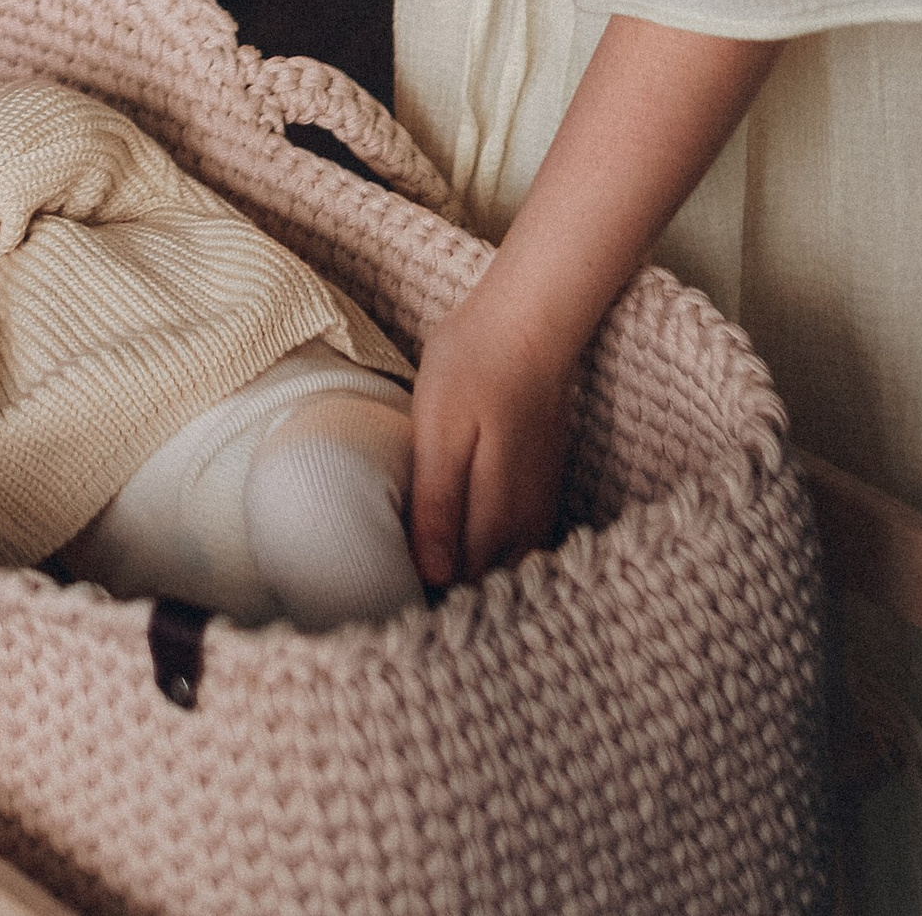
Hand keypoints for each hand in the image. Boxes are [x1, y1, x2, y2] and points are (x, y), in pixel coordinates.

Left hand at [405, 275, 578, 589]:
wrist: (526, 323)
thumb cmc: (474, 368)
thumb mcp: (439, 432)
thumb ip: (437, 506)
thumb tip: (433, 576)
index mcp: (495, 518)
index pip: (457, 587)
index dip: (420, 597)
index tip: (380, 594)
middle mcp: (525, 526)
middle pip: (481, 583)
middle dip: (442, 593)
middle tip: (389, 584)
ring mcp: (538, 509)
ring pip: (500, 565)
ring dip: (466, 573)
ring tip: (416, 565)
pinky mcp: (541, 490)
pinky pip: (514, 542)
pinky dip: (487, 549)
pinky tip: (457, 535)